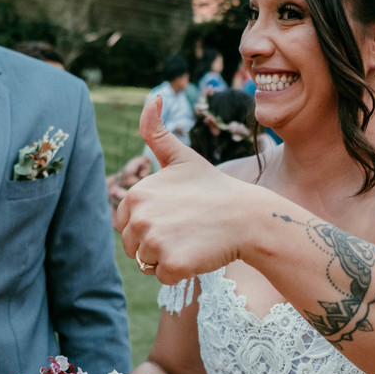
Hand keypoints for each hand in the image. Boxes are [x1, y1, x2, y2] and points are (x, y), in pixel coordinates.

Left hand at [115, 97, 255, 282]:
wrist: (247, 215)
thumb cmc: (213, 187)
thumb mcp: (182, 156)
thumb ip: (157, 131)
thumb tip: (153, 95)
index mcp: (136, 194)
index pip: (127, 224)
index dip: (151, 223)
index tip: (177, 213)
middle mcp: (140, 218)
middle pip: (134, 246)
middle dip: (157, 243)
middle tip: (187, 228)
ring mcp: (155, 242)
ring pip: (147, 263)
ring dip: (168, 258)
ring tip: (192, 240)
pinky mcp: (172, 265)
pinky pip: (164, 278)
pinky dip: (181, 272)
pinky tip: (199, 253)